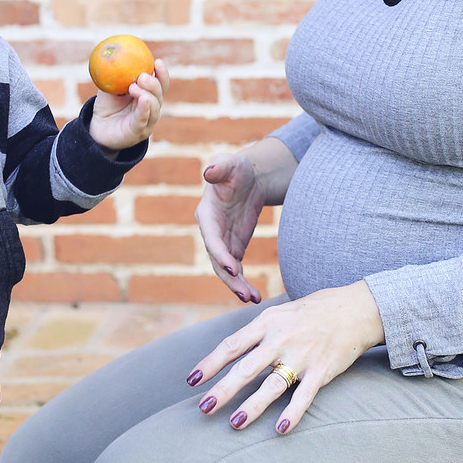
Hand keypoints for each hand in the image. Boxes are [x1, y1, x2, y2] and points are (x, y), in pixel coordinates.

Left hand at [89, 59, 168, 150]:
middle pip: (159, 95)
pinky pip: (143, 120)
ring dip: (147, 95)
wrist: (96, 127)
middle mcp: (151, 109)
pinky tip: (143, 99)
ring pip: (154, 108)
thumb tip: (115, 49)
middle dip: (154, 84)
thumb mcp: (110, 85)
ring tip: (134, 86)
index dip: (162, 74)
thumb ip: (115, 71)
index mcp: (149, 96)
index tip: (157, 62)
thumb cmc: (106, 105)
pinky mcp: (138, 133)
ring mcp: (147, 122)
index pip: (161, 84)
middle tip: (142, 75)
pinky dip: (144, 109)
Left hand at [187, 281, 383, 434]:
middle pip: (246, 368)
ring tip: (234, 423)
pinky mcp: (323, 370)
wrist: (357, 308)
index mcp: (268, 322)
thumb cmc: (315, 310)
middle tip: (204, 409)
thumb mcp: (281, 312)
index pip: (232, 345)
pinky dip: (293, 413)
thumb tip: (232, 351)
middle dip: (223, 390)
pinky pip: (305, 395)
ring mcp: (303, 355)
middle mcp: (282, 338)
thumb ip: (258, 331)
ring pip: (272, 385)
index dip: (210, 363)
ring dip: (252, 406)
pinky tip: (280, 429)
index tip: (192, 380)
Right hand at [196, 137, 297, 303]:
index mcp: (207, 214)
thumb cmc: (236, 169)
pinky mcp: (233, 248)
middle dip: (230, 278)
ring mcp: (222, 242)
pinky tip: (255, 296)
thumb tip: (208, 172)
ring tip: (253, 298)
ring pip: (226, 270)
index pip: (211, 238)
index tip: (232, 267)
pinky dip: (244, 282)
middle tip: (245, 293)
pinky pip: (236, 270)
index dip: (219, 253)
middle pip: (217, 260)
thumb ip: (220, 167)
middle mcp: (211, 232)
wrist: (247, 179)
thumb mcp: (230, 164)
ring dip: (237, 285)